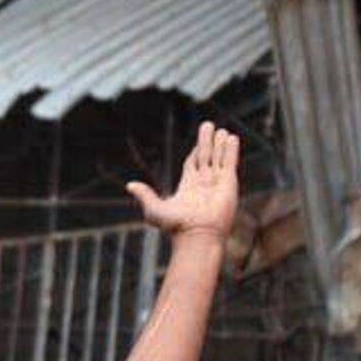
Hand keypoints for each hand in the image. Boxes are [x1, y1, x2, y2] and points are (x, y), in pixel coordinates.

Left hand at [127, 124, 240, 243]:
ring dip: (220, 144)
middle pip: (206, 157)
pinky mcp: (228, 182)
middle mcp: (204, 183)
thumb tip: (129, 185)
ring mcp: (217, 183)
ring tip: (221, 130)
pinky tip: (231, 137)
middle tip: (209, 125)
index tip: (199, 140)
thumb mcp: (155, 209)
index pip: (193, 163)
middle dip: (207, 142)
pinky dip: (230, 150)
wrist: (198, 235)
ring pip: (218, 158)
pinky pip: (230, 162)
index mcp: (188, 187)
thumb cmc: (176, 226)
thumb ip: (145, 195)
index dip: (195, 151)